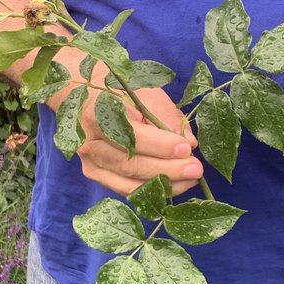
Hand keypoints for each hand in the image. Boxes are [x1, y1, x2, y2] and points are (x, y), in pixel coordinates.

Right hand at [77, 86, 202, 196]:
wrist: (88, 97)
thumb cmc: (122, 92)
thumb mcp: (146, 93)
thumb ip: (166, 117)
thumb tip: (188, 143)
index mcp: (98, 114)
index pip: (132, 137)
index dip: (161, 146)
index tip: (186, 149)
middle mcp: (89, 142)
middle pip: (130, 165)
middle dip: (167, 170)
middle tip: (195, 169)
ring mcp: (90, 161)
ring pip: (128, 183)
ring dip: (163, 185)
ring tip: (190, 180)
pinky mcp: (95, 173)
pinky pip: (125, 189)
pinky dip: (151, 191)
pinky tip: (173, 185)